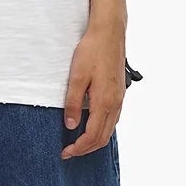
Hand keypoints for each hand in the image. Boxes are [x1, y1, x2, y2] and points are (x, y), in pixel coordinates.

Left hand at [60, 20, 125, 157]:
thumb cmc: (92, 51)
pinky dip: (101, 129)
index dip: (78, 148)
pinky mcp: (119, 92)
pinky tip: (91, 125)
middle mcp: (115, 103)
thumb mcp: (76, 77)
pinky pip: (113, 119)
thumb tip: (71, 125)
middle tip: (69, 151)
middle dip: (86, 149)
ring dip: (94, 140)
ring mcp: (119, 98)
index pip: (92, 136)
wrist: (109, 32)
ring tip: (78, 142)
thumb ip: (74, 103)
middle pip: (103, 137)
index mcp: (104, 102)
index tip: (65, 152)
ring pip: (109, 129)